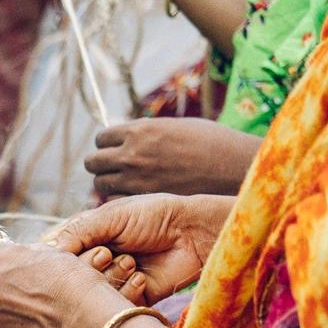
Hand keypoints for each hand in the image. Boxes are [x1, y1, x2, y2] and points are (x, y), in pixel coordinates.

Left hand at [0, 242, 145, 327]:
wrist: (85, 321)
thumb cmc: (76, 282)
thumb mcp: (55, 253)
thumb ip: (31, 254)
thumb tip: (25, 258)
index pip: (2, 257)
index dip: (20, 264)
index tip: (34, 272)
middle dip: (11, 287)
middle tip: (38, 295)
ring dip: (13, 309)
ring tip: (42, 313)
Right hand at [54, 193, 236, 303]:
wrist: (193, 233)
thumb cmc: (153, 216)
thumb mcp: (110, 216)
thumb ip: (77, 233)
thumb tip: (48, 253)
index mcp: (87, 239)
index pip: (59, 257)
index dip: (65, 259)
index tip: (78, 251)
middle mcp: (97, 262)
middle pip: (73, 279)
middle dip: (91, 266)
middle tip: (109, 253)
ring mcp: (113, 281)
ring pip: (93, 295)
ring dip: (112, 277)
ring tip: (132, 261)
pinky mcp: (132, 298)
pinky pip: (116, 305)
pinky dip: (127, 290)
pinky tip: (142, 276)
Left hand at [85, 118, 262, 197]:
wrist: (234, 168)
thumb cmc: (212, 143)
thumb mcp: (175, 126)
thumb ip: (147, 132)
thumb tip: (130, 136)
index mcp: (139, 131)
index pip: (102, 138)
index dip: (107, 144)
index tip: (114, 148)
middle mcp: (132, 155)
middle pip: (93, 162)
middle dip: (101, 164)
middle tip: (113, 168)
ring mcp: (136, 180)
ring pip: (100, 184)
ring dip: (108, 183)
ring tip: (123, 183)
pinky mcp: (144, 200)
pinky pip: (116, 201)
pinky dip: (120, 199)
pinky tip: (134, 197)